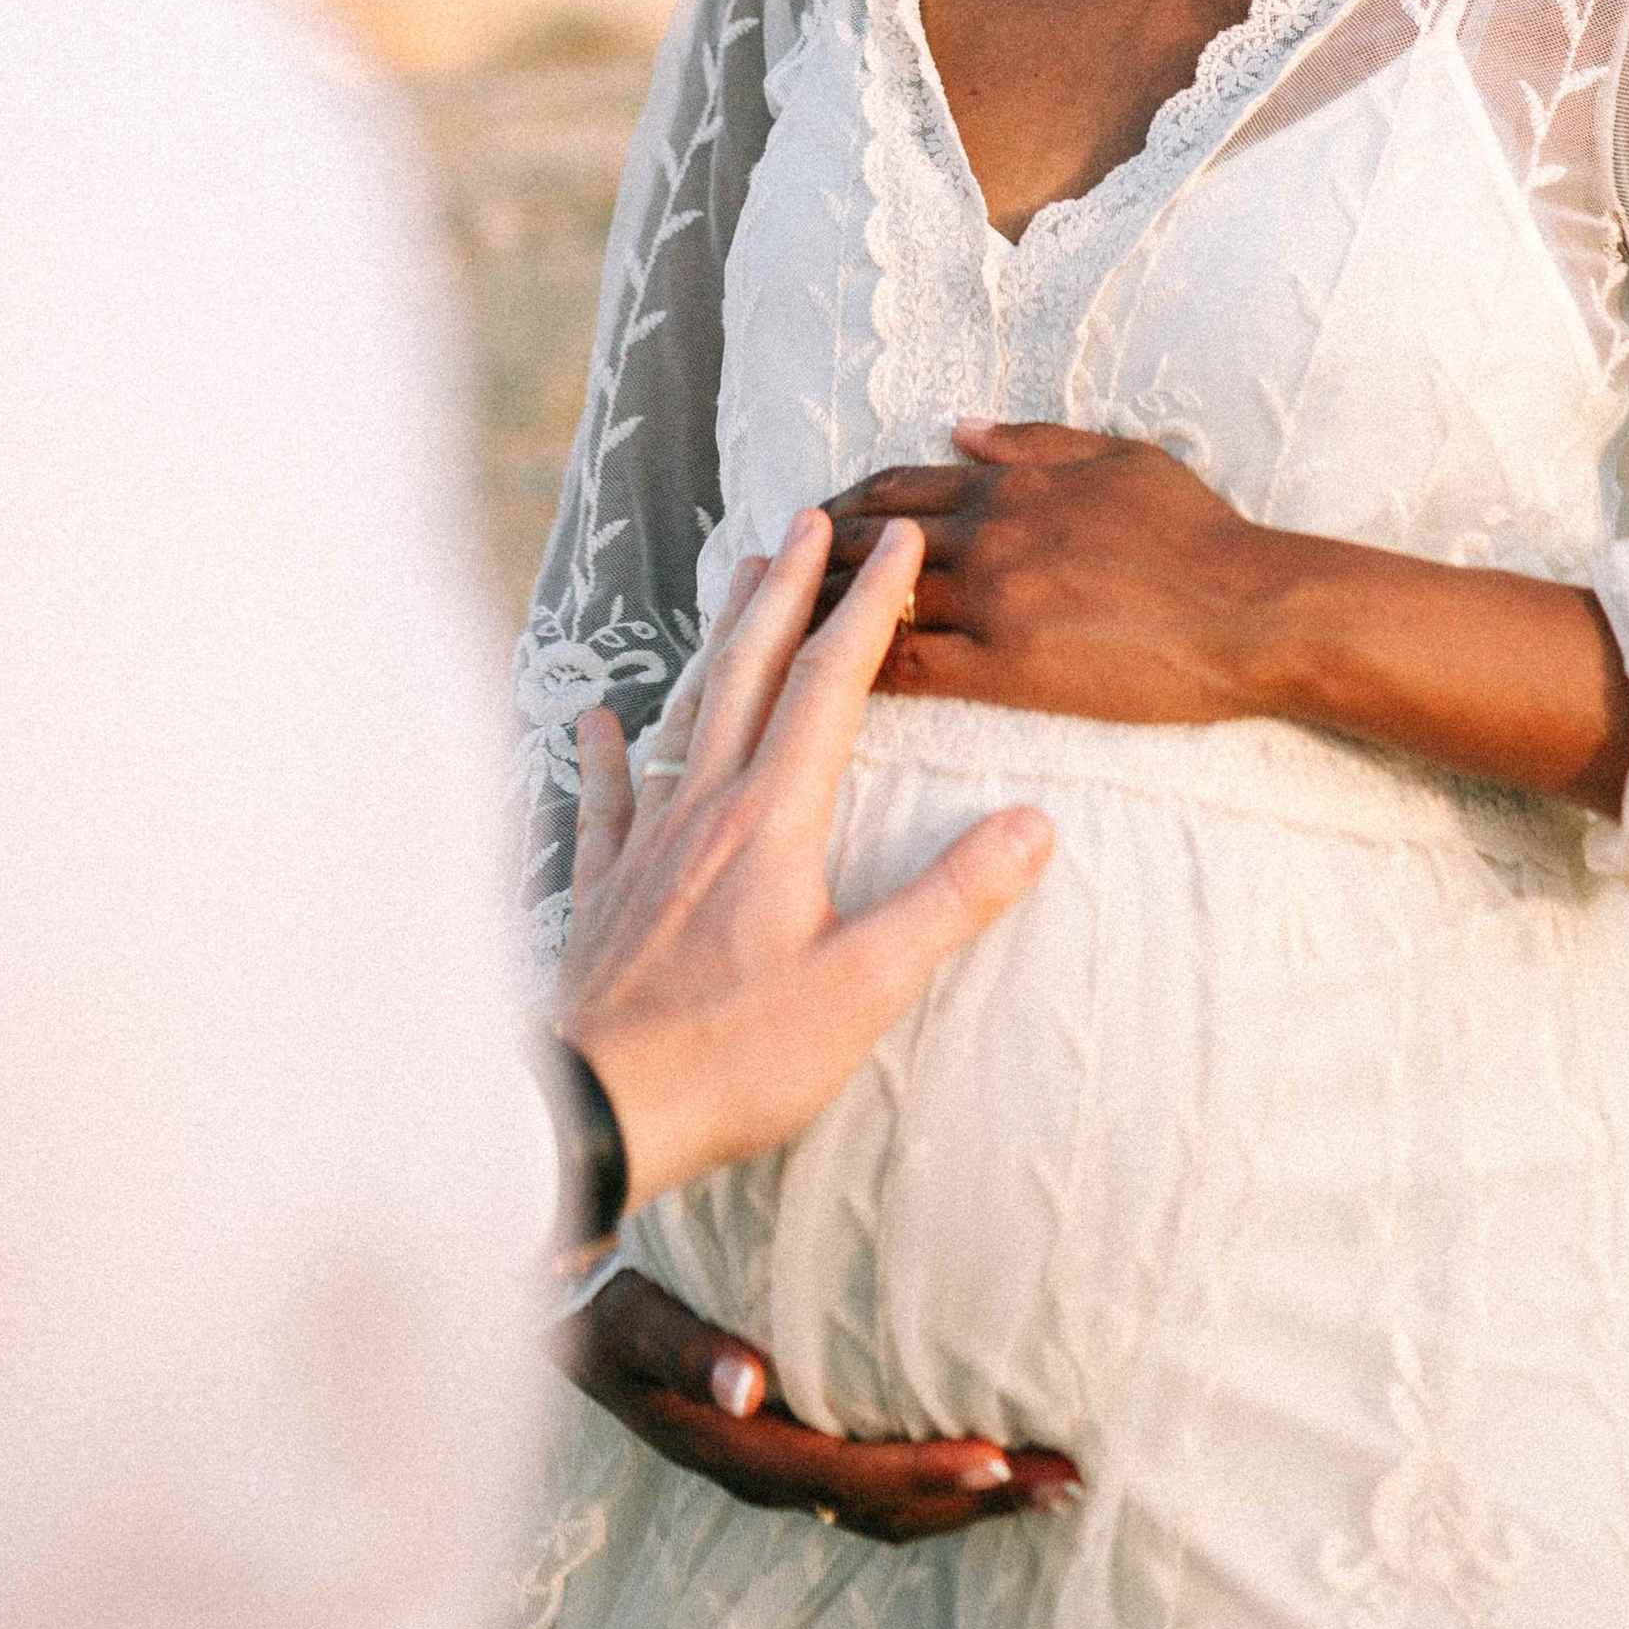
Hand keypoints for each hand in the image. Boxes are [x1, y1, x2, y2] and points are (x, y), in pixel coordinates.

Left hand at [553, 507, 1052, 1210]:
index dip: (870, 608)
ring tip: (735, 576)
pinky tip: (595, 718)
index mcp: (773, 820)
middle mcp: (706, 809)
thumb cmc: (732, 1058)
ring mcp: (646, 844)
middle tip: (809, 518)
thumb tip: (1035, 823)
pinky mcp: (604, 890)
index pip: (832, 686)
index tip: (901, 541)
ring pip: (685, 713)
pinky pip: (605, 798)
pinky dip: (605, 749)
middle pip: (751, 672)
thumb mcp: (863, 990)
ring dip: (718, 639)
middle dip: (787, 589)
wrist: (594, 1111)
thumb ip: (947, 901)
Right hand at [557, 1267, 1081, 1540]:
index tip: (999, 1460)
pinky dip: (941, 1475)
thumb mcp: (635, 1323)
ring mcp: (784, 1464)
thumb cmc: (609, 1307)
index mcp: (744, 1448)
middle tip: (1068, 1480)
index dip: (925, 1475)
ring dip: (974, 1494)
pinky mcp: (793, 1442)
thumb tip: (745, 1385)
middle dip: (981, 1499)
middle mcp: (771, 1470)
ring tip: (1054, 1477)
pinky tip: (990, 1453)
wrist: (569, 1320)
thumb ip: (687, 1350)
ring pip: (893, 1502)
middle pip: (892, 1507)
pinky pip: (878, 1477)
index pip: (852, 1477)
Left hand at [823, 419, 1289, 724]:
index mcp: (1010, 481)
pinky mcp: (1006, 667)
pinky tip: (829, 690)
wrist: (1247, 609)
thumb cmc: (1198, 533)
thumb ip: (1034, 439)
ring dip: (820, 617)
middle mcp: (987, 532)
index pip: (898, 487)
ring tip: (777, 638)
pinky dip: (861, 671)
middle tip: (769, 580)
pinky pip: (910, 666)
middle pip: (866, 542)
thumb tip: (961, 427)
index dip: (845, 505)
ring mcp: (992, 600)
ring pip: (875, 603)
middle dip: (811, 558)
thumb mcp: (1119, 455)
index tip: (812, 521)